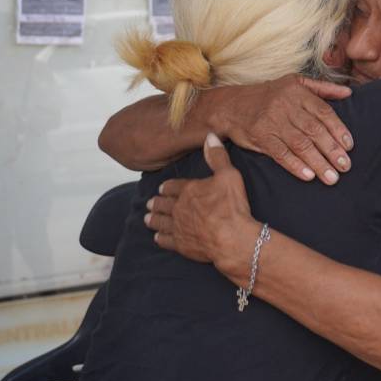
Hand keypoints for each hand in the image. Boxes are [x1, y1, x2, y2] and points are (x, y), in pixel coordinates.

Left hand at [146, 133, 258, 281]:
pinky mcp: (181, 244)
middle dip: (157, 202)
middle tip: (150, 202)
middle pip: (163, 204)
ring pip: (160, 222)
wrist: (232, 238)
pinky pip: (166, 240)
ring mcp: (178, 227)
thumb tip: (210, 136)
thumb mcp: (229, 175)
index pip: (172, 186)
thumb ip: (218, 156)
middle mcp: (179, 208)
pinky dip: (160, 238)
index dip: (167, 187)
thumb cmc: (232, 206)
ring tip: (147, 217)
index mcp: (188, 191)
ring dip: (153, 219)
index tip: (162, 188)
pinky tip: (157, 237)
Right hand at [215, 74, 352, 183]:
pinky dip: (295, 165)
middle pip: (314, 130)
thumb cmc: (269, 95)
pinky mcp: (260, 136)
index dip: (338, 129)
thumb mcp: (295, 83)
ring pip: (300, 144)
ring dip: (318, 162)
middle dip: (332, 149)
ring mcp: (272, 121)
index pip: (323, 112)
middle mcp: (286, 106)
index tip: (349, 146)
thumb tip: (349, 93)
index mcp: (298, 93)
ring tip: (332, 177)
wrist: (231, 105)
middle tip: (345, 166)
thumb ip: (323, 88)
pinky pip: (280, 153)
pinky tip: (309, 176)